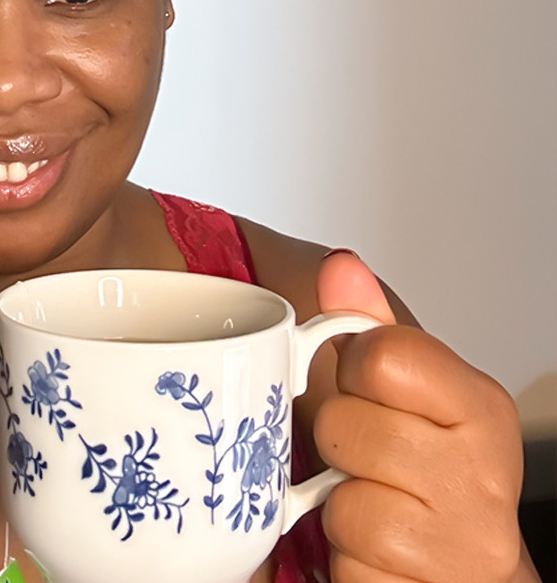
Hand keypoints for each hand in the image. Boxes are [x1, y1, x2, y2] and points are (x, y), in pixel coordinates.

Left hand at [313, 252, 530, 582]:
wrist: (464, 568)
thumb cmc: (427, 469)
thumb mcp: (406, 389)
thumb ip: (368, 323)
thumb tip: (341, 268)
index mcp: (480, 407)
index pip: (380, 356)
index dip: (353, 370)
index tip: (369, 390)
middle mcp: (483, 476)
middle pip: (346, 426)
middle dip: (338, 442)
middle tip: (365, 456)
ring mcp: (465, 546)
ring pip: (344, 504)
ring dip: (337, 507)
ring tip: (369, 502)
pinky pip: (348, 568)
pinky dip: (346, 561)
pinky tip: (373, 551)